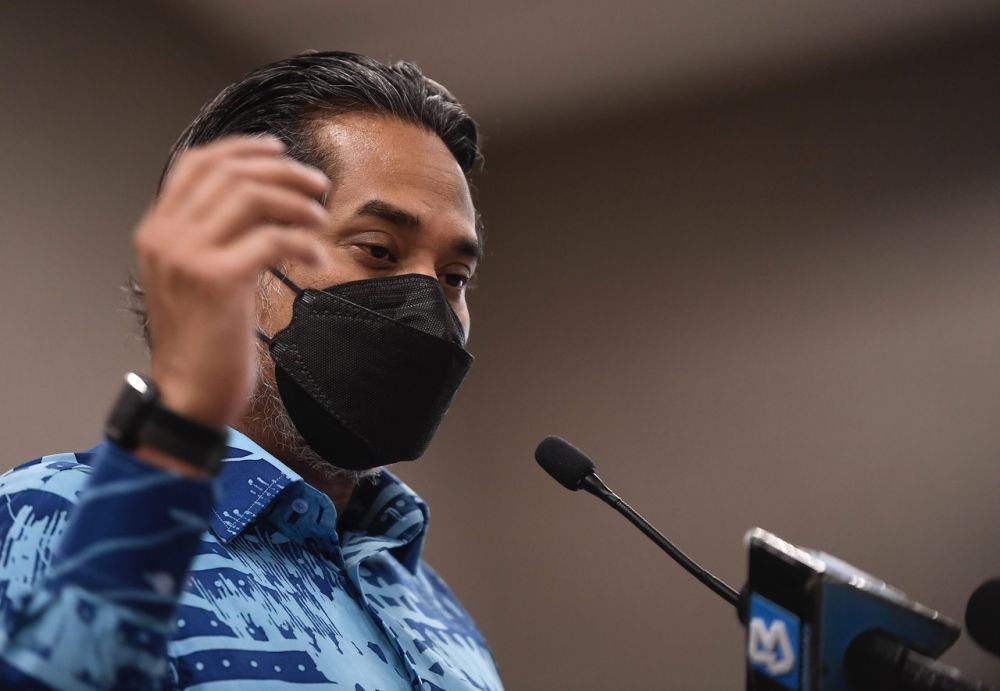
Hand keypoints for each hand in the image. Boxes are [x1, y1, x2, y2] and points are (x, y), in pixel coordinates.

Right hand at [134, 135, 329, 427]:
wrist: (188, 394)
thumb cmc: (201, 343)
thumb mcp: (194, 280)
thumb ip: (210, 239)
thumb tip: (260, 204)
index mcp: (157, 231)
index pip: (196, 164)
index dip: (242, 149)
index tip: (280, 150)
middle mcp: (166, 236)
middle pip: (230, 173)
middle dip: (283, 172)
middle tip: (318, 186)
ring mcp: (187, 255)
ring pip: (251, 196)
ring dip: (297, 203)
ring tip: (321, 220)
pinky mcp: (217, 279)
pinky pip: (272, 239)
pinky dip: (303, 243)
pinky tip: (316, 259)